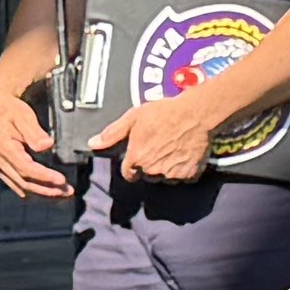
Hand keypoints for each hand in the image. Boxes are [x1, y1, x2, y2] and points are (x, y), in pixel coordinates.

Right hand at [0, 78, 71, 200]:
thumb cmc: (10, 110)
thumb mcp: (23, 116)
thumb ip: (34, 132)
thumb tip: (47, 145)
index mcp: (4, 148)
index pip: (27, 169)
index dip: (45, 177)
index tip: (62, 180)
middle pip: (25, 183)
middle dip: (47, 190)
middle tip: (68, 191)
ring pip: (21, 187)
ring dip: (42, 193)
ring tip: (61, 194)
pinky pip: (16, 184)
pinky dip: (32, 190)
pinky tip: (46, 192)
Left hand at [87, 85, 228, 186]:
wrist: (196, 113)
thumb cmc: (164, 112)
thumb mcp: (134, 117)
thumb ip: (112, 133)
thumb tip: (93, 143)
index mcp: (137, 158)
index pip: (128, 173)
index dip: (132, 164)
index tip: (139, 155)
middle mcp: (153, 170)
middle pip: (147, 175)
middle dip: (150, 165)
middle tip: (159, 146)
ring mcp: (172, 174)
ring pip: (164, 177)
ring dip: (166, 168)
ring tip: (173, 148)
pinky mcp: (189, 174)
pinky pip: (182, 176)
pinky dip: (183, 168)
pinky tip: (184, 153)